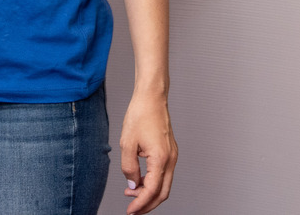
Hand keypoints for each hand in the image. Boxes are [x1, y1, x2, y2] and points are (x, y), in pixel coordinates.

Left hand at [119, 91, 176, 212]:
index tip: (130, 211)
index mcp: (161, 158)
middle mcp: (171, 159)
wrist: (151, 97)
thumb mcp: (127, 144)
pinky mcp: (170, 151)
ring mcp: (172, 155)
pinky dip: (153, 182)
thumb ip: (129, 168)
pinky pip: (164, 173)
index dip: (140, 204)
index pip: (152, 191)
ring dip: (149, 193)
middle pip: (163, 193)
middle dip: (148, 204)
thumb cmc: (140, 115)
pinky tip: (139, 180)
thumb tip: (133, 185)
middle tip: (132, 210)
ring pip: (164, 184)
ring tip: (131, 193)